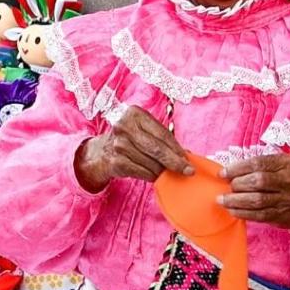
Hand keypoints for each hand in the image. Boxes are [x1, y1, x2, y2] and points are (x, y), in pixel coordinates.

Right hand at [74, 106, 193, 192]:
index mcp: (134, 114)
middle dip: (175, 162)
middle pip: (157, 148)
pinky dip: (152, 176)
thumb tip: (186, 154)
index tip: (188, 159)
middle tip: (188, 170)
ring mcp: (119, 145)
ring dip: (163, 171)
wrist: (101, 152)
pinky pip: (143, 172)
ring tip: (167, 172)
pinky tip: (155, 175)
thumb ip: (161, 139)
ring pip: (151, 163)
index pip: (162, 133)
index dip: (177, 148)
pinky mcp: (117, 162)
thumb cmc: (129, 139)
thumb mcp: (142, 130)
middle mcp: (125, 127)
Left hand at [219, 154, 289, 233]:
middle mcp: (289, 180)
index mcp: (286, 163)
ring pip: (257, 200)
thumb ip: (259, 166)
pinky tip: (232, 210)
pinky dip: (243, 213)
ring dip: (236, 201)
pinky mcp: (282, 214)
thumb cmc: (287, 182)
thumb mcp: (280, 166)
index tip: (222, 173)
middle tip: (226, 188)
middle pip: (258, 181)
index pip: (258, 163)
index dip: (237, 168)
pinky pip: (259, 214)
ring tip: (223, 200)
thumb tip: (229, 172)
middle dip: (237, 184)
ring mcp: (287, 198)